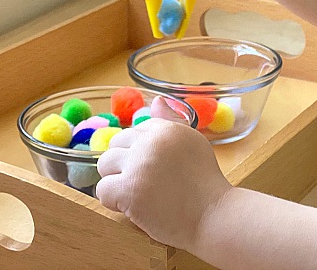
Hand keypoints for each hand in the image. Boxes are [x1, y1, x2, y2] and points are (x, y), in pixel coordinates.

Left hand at [96, 96, 231, 248]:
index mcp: (167, 128)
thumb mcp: (193, 142)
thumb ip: (172, 121)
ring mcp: (139, 164)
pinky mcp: (129, 189)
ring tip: (137, 193)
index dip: (141, 152)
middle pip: (116, 144)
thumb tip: (156, 101)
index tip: (156, 168)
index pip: (135, 131)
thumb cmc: (205, 183)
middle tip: (146, 182)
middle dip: (125, 163)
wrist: (214, 215)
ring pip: (105, 164)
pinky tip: (133, 207)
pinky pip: (102, 190)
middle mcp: (151, 141)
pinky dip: (113, 201)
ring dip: (116, 180)